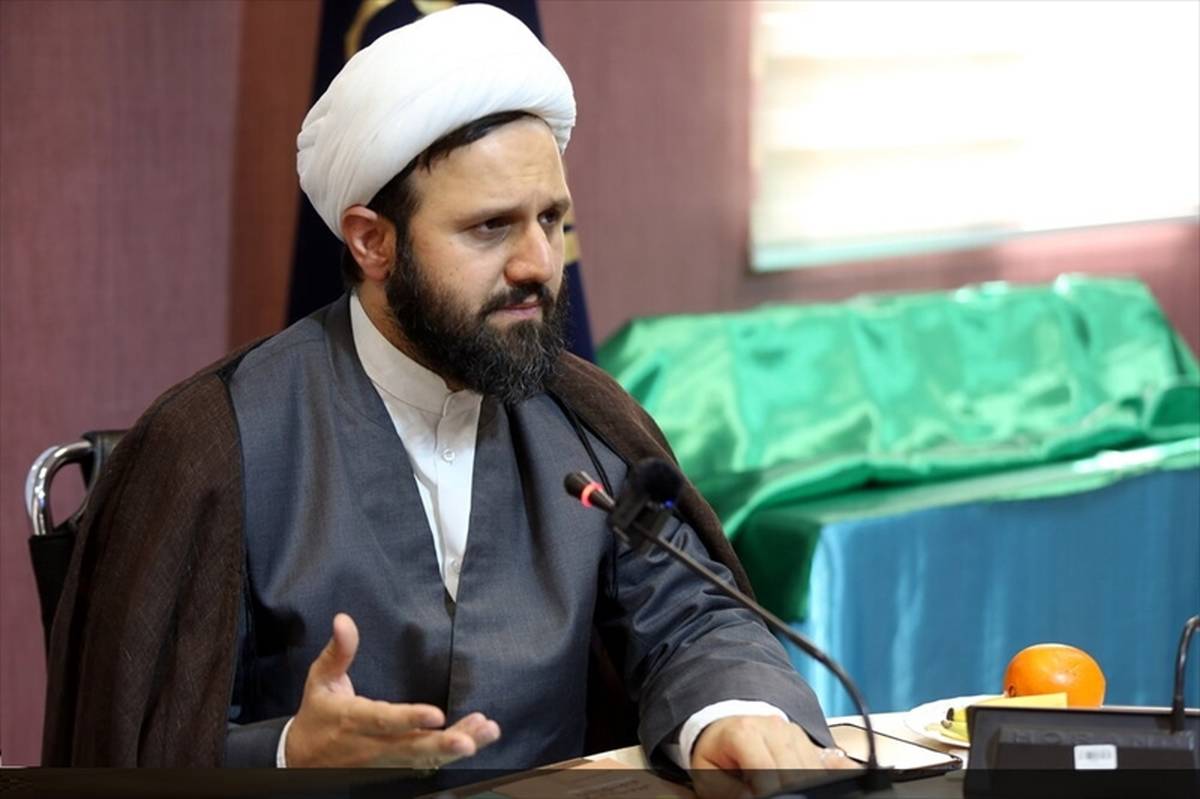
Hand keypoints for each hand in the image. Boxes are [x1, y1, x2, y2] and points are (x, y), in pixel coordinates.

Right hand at [285, 613, 500, 766]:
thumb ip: (338, 651)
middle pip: (410, 747)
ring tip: (486, 732)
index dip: (409, 718)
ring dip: (455, 746)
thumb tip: (343, 619)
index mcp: (353, 719)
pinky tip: (476, 738)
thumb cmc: (317, 714)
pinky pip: (425, 763)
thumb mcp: (320, 679)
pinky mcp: (393, 767)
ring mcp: (384, 760)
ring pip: (423, 758)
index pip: (383, 721)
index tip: (437, 715)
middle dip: (442, 744)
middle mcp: (372, 745)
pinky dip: (450, 752)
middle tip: (471, 739)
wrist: (300, 760)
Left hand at [690, 715, 856, 798]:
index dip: (767, 791)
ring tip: (790, 791)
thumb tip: (751, 797)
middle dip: (790, 791)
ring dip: (806, 785)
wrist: (725, 727)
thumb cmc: (716, 753)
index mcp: (744, 732)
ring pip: (814, 767)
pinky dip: (827, 777)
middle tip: (778, 796)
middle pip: (794, 769)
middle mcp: (774, 728)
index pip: (766, 768)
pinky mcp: (809, 742)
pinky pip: (829, 762)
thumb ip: (728, 790)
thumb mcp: (708, 773)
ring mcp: (795, 733)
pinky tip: (819, 785)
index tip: (761, 798)